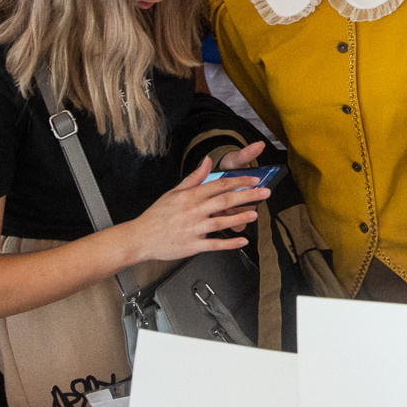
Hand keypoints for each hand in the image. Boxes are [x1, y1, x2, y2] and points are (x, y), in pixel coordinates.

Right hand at [123, 145, 270, 264]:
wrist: (140, 237)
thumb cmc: (157, 215)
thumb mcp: (174, 192)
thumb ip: (194, 177)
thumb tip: (207, 161)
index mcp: (190, 196)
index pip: (219, 184)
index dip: (239, 181)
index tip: (254, 179)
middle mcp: (193, 211)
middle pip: (225, 200)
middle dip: (248, 195)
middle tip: (266, 192)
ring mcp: (193, 229)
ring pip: (221, 221)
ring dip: (240, 217)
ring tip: (256, 213)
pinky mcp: (192, 245)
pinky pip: (214, 244)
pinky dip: (229, 243)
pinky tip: (243, 240)